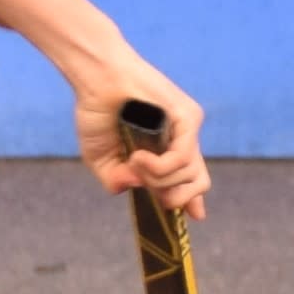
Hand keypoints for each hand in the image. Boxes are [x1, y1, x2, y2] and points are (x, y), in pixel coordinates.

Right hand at [80, 63, 211, 213]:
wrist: (95, 77)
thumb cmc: (97, 110)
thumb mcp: (100, 158)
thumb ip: (116, 181)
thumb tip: (136, 189)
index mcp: (165, 151)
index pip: (191, 181)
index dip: (192, 202)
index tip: (194, 216)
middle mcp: (180, 141)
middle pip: (198, 184)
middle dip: (171, 198)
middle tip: (145, 183)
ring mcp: (187, 129)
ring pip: (189, 177)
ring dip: (156, 179)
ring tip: (134, 160)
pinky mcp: (189, 117)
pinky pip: (183, 159)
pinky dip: (159, 167)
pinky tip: (138, 156)